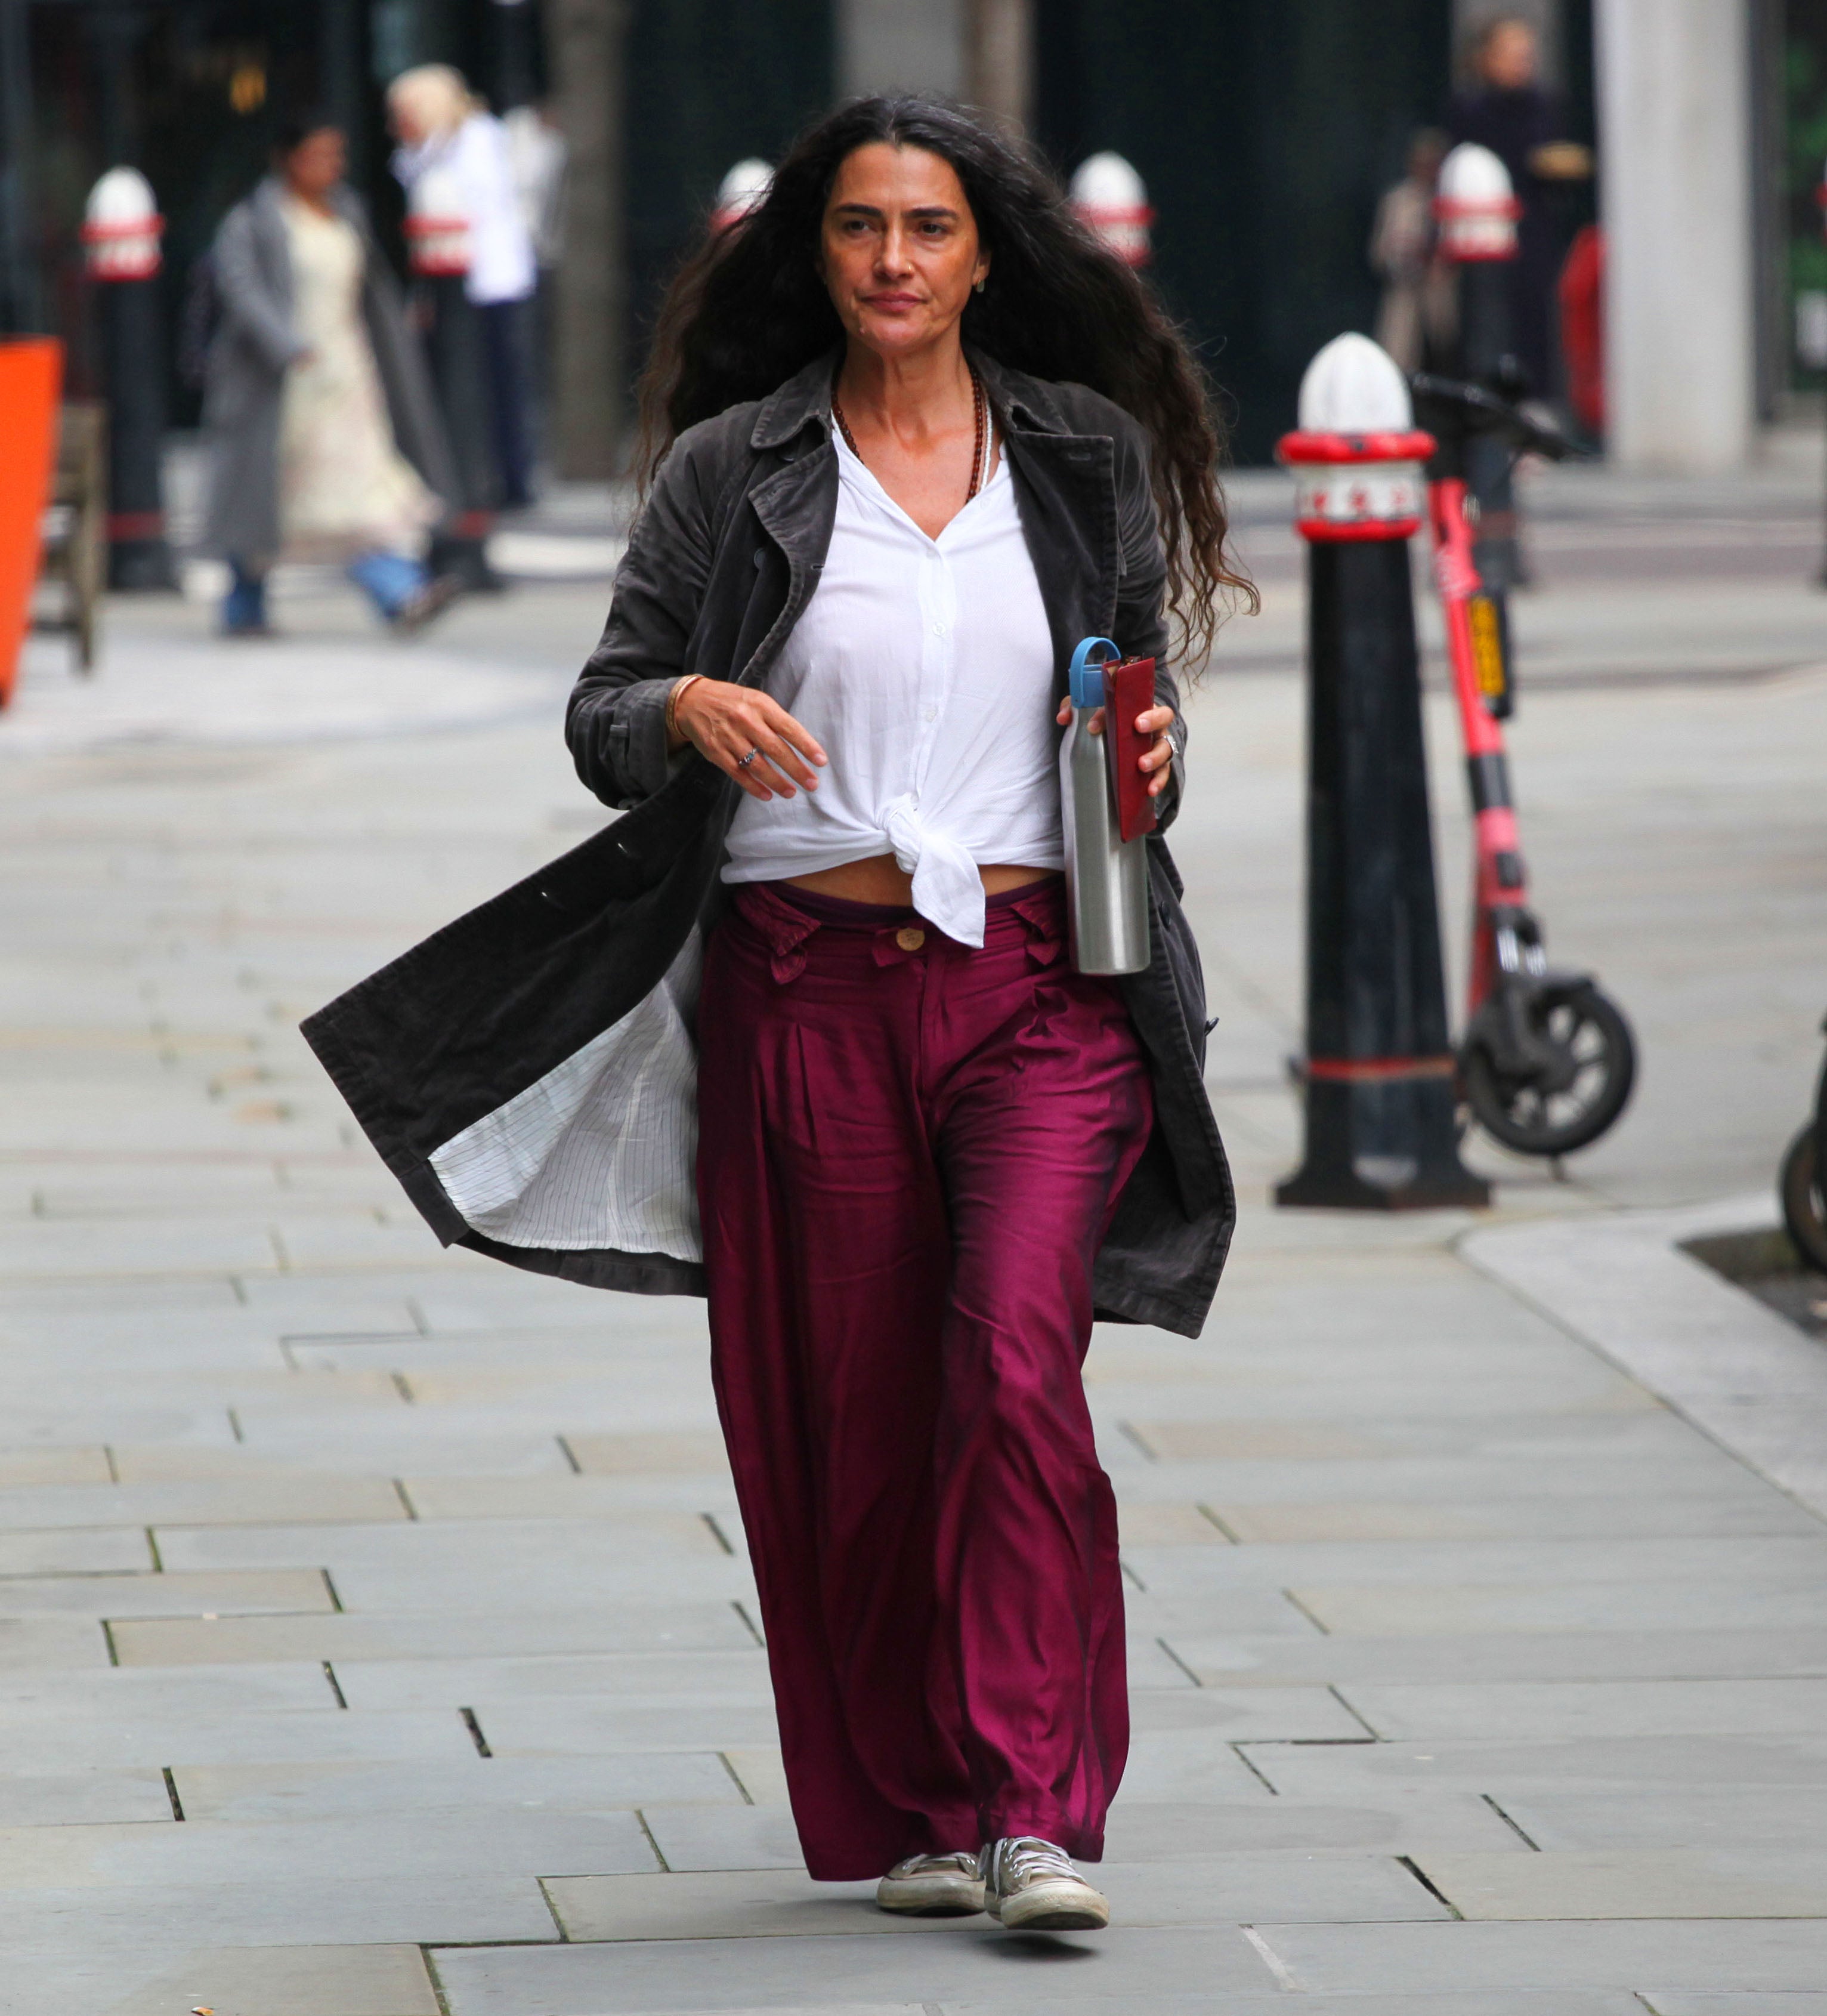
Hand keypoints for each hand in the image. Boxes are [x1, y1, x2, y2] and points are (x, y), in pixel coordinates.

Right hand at [672, 678, 826, 800]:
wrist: (692, 701)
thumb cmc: (733, 702)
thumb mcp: (756, 700)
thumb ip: (775, 720)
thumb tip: (800, 745)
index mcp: (760, 705)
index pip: (789, 728)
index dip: (806, 746)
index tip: (821, 761)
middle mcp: (745, 720)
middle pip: (776, 749)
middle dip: (796, 769)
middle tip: (812, 784)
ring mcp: (729, 737)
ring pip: (757, 765)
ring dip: (777, 782)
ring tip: (791, 792)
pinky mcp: (716, 751)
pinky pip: (738, 773)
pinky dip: (753, 786)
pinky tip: (767, 795)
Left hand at [1056, 697, 1177, 798]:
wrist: (1121, 740)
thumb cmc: (1109, 721)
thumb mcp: (1089, 711)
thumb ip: (1075, 707)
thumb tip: (1063, 718)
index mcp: (1138, 705)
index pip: (1131, 702)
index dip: (1113, 711)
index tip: (1094, 726)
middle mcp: (1153, 723)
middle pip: (1164, 716)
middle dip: (1152, 720)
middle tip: (1137, 727)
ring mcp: (1158, 744)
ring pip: (1165, 747)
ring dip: (1155, 756)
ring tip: (1141, 766)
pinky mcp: (1159, 765)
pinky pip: (1164, 773)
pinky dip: (1159, 781)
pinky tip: (1150, 790)